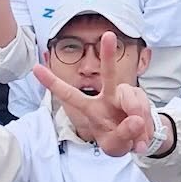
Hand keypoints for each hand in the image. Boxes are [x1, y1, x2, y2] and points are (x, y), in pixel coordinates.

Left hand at [32, 31, 156, 155]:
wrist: (139, 142)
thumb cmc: (118, 140)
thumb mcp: (115, 146)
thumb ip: (122, 135)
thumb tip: (135, 120)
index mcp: (91, 108)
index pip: (69, 95)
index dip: (52, 82)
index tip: (35, 67)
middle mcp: (107, 96)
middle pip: (108, 73)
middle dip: (108, 54)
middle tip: (109, 35)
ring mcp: (125, 95)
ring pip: (131, 99)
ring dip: (137, 119)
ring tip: (136, 140)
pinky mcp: (140, 96)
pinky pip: (144, 108)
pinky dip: (145, 126)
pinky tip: (142, 136)